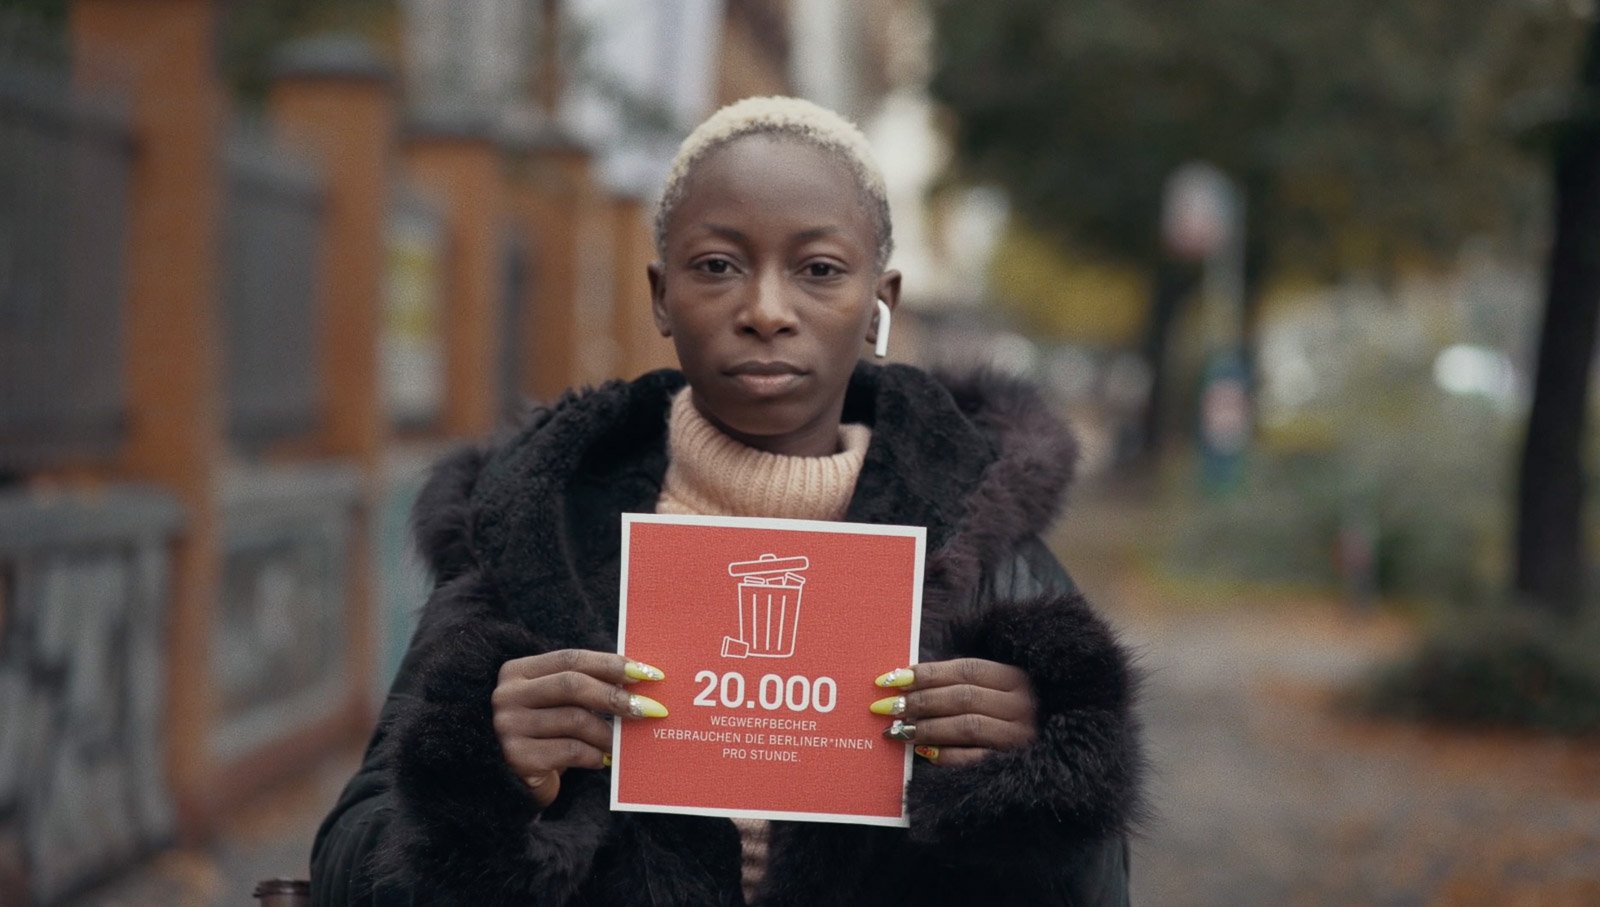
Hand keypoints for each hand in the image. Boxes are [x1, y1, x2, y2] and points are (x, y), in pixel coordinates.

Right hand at [492, 650, 667, 807]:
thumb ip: (585, 687)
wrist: (511, 781)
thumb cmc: (546, 735)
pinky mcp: (518, 758)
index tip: (649, 674)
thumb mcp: (557, 704)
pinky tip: (604, 760)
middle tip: (651, 708)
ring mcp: (509, 727)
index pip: (572, 659)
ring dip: (609, 733)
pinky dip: (595, 755)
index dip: (612, 664)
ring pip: (575, 720)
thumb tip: (641, 680)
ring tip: (626, 742)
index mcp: (518, 671)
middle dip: (616, 696)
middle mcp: (507, 695)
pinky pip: (571, 751)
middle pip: (572, 685)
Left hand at [868, 659, 1036, 767]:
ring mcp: (1020, 736)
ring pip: (967, 726)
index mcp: (1015, 678)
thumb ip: (957, 683)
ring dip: (927, 727)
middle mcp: (1022, 705)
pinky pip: (975, 759)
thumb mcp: (994, 691)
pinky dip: (948, 755)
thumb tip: (904, 679)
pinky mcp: (1015, 764)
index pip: (965, 669)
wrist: (1054, 750)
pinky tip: (924, 752)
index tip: (891, 679)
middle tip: (886, 707)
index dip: (926, 673)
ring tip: (898, 730)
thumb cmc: (1008, 714)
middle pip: (963, 697)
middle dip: (920, 701)